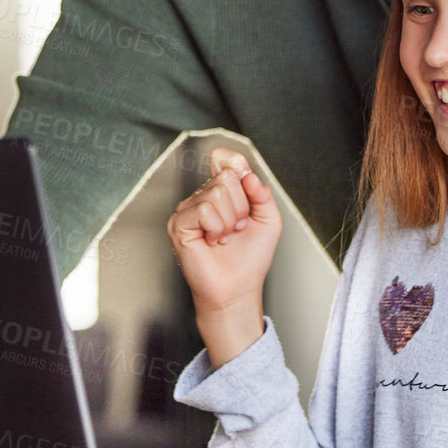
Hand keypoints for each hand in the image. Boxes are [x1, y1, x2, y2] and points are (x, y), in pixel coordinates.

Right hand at [166, 147, 281, 366]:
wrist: (238, 288)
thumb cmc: (250, 259)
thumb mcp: (269, 221)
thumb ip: (263, 193)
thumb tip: (248, 174)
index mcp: (222, 194)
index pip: (224, 159)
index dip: (235, 163)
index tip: (246, 182)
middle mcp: (203, 198)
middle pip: (225, 177)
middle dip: (241, 206)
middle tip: (237, 228)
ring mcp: (188, 210)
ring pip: (216, 194)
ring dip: (230, 221)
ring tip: (224, 237)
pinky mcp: (179, 224)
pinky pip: (203, 210)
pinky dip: (216, 228)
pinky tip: (213, 241)